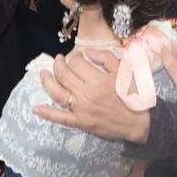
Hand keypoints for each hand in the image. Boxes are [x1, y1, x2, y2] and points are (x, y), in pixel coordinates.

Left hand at [35, 50, 150, 143]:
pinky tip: (36, 108)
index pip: (76, 62)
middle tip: (59, 60)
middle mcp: (87, 94)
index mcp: (98, 80)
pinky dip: (47, 113)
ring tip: (44, 74)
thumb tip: (87, 52)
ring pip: (57, 93)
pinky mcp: (81, 123)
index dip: (74, 57)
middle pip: (63, 75)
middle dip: (58, 64)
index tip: (77, 57)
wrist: (140, 122)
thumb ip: (106, 58)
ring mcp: (82, 110)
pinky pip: (61, 118)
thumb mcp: (124, 71)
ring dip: (47, 81)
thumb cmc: (133, 95)